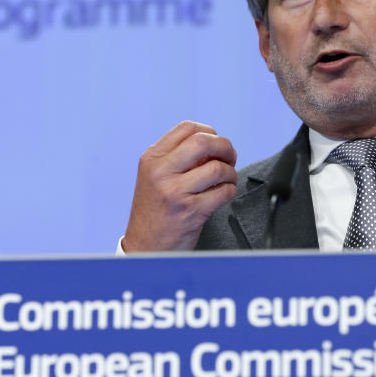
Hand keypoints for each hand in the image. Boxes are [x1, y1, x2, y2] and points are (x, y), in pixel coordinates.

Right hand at [123, 121, 237, 251]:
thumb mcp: (155, 177)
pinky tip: (223, 194)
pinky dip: (230, 191)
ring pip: (218, 168)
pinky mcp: (191, 212)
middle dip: (225, 147)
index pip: (188, 128)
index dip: (210, 133)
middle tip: (229, 158)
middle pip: (204, 142)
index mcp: (152, 159)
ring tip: (226, 181)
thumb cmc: (155, 211)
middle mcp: (161, 172)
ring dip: (230, 173)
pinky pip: (224, 192)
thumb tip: (215, 143)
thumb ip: (178, 157)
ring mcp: (175, 192)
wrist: (145, 248)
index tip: (215, 146)